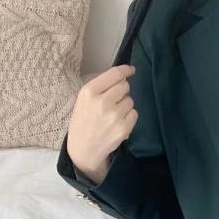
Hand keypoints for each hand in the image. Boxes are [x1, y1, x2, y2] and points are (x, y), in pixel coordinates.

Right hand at [67, 64, 137, 183]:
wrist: (84, 148)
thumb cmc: (84, 121)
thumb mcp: (84, 100)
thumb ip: (101, 87)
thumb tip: (122, 76)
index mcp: (89, 91)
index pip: (114, 74)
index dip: (126, 70)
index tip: (131, 70)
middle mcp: (102, 102)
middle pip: (125, 86)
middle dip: (122, 91)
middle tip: (114, 100)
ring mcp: (114, 115)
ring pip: (130, 100)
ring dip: (125, 105)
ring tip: (113, 114)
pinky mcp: (124, 128)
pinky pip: (134, 113)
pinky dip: (129, 117)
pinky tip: (118, 122)